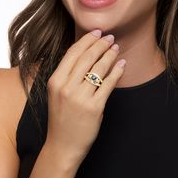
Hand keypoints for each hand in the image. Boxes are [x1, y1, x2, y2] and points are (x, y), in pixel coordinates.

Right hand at [46, 30, 125, 162]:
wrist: (62, 145)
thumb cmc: (61, 118)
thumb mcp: (58, 93)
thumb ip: (68, 75)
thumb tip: (86, 55)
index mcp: (55, 81)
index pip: (72, 53)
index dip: (86, 40)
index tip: (96, 32)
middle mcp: (66, 87)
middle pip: (86, 57)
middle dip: (100, 44)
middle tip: (110, 37)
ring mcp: (80, 98)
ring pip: (98, 68)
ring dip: (109, 55)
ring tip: (115, 48)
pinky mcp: (94, 108)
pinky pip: (108, 84)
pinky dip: (117, 71)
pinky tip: (121, 64)